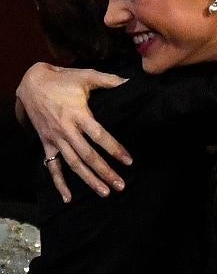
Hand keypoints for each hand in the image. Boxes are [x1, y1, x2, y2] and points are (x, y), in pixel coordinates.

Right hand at [16, 62, 131, 201]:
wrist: (31, 83)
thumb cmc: (61, 80)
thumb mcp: (84, 76)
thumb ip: (108, 80)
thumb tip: (128, 81)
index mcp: (78, 114)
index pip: (99, 136)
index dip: (114, 149)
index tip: (128, 161)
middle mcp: (66, 130)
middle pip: (88, 156)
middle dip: (105, 172)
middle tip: (121, 185)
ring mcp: (55, 139)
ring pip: (73, 164)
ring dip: (89, 180)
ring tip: (105, 192)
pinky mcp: (47, 143)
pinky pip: (52, 167)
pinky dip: (59, 183)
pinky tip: (68, 198)